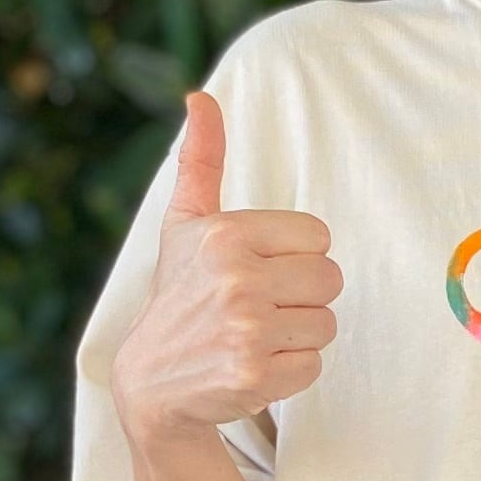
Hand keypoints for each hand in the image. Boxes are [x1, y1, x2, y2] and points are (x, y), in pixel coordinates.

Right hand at [111, 90, 340, 445]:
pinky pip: (313, 365)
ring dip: (297, 336)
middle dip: (302, 297)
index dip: (295, 257)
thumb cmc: (178, 294)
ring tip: (255, 337)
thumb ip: (200, 161)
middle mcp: (235, 278)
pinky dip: (290, 372)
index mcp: (225, 234)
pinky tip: (254, 367)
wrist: (151, 382)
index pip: (319, 238)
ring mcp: (245, 330)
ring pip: (326, 324)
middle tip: (260, 308)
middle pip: (329, 280)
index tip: (259, 271)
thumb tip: (200, 98)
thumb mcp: (184, 224)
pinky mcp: (254, 376)